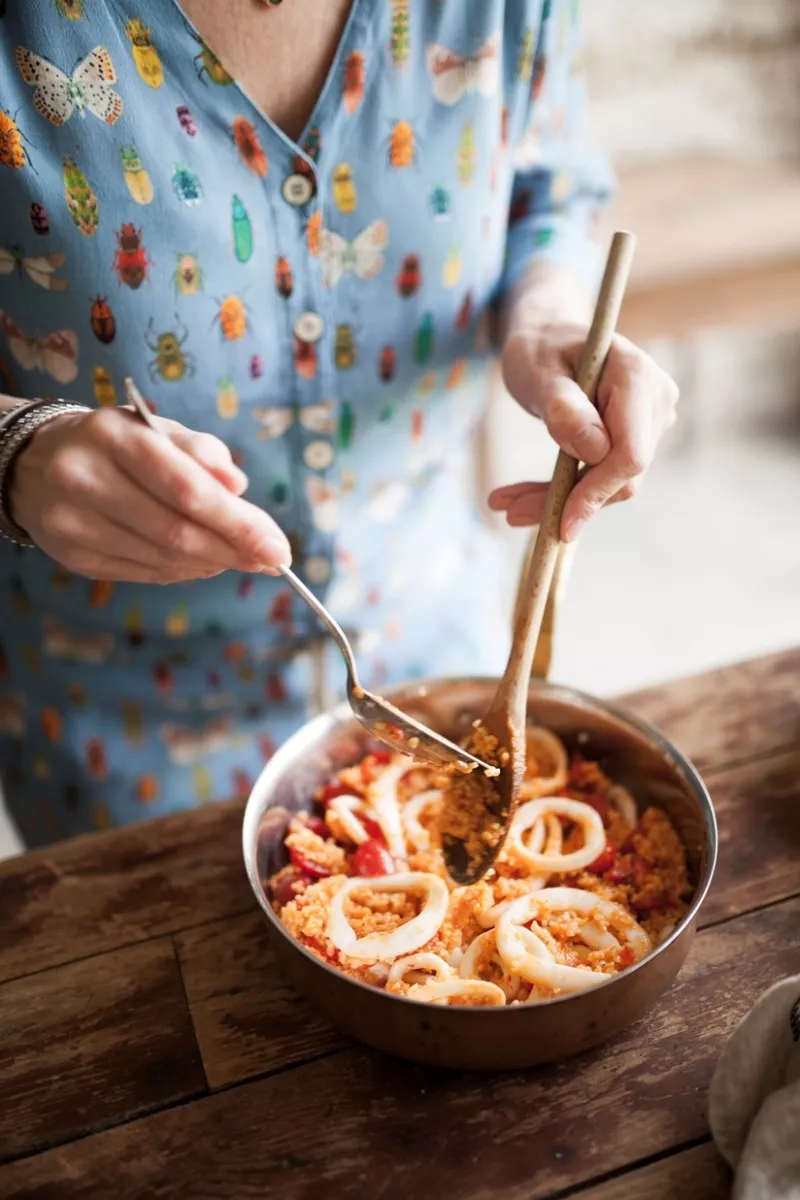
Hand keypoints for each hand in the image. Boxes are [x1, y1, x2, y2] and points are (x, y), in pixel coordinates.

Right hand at [9, 406, 291, 581]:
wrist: (38, 464)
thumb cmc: (117, 445)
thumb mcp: (157, 429)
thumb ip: (201, 451)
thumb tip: (239, 487)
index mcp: (113, 436)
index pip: (187, 489)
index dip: (239, 523)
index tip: (279, 546)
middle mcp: (85, 479)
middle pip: (176, 531)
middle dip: (234, 550)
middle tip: (272, 561)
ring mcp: (73, 523)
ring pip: (162, 559)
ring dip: (213, 564)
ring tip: (242, 559)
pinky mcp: (72, 556)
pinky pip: (144, 573)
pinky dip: (184, 571)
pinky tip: (204, 562)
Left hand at [490, 323, 678, 540]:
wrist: (549, 339)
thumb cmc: (540, 347)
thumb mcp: (537, 370)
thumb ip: (561, 405)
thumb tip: (592, 448)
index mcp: (635, 375)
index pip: (629, 453)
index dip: (597, 492)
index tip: (561, 522)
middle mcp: (655, 399)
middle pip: (620, 474)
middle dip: (568, 500)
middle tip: (508, 511)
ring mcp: (650, 420)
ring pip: (611, 482)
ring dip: (560, 499)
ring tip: (507, 505)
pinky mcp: (636, 437)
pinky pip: (604, 475)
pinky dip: (566, 489)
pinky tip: (524, 498)